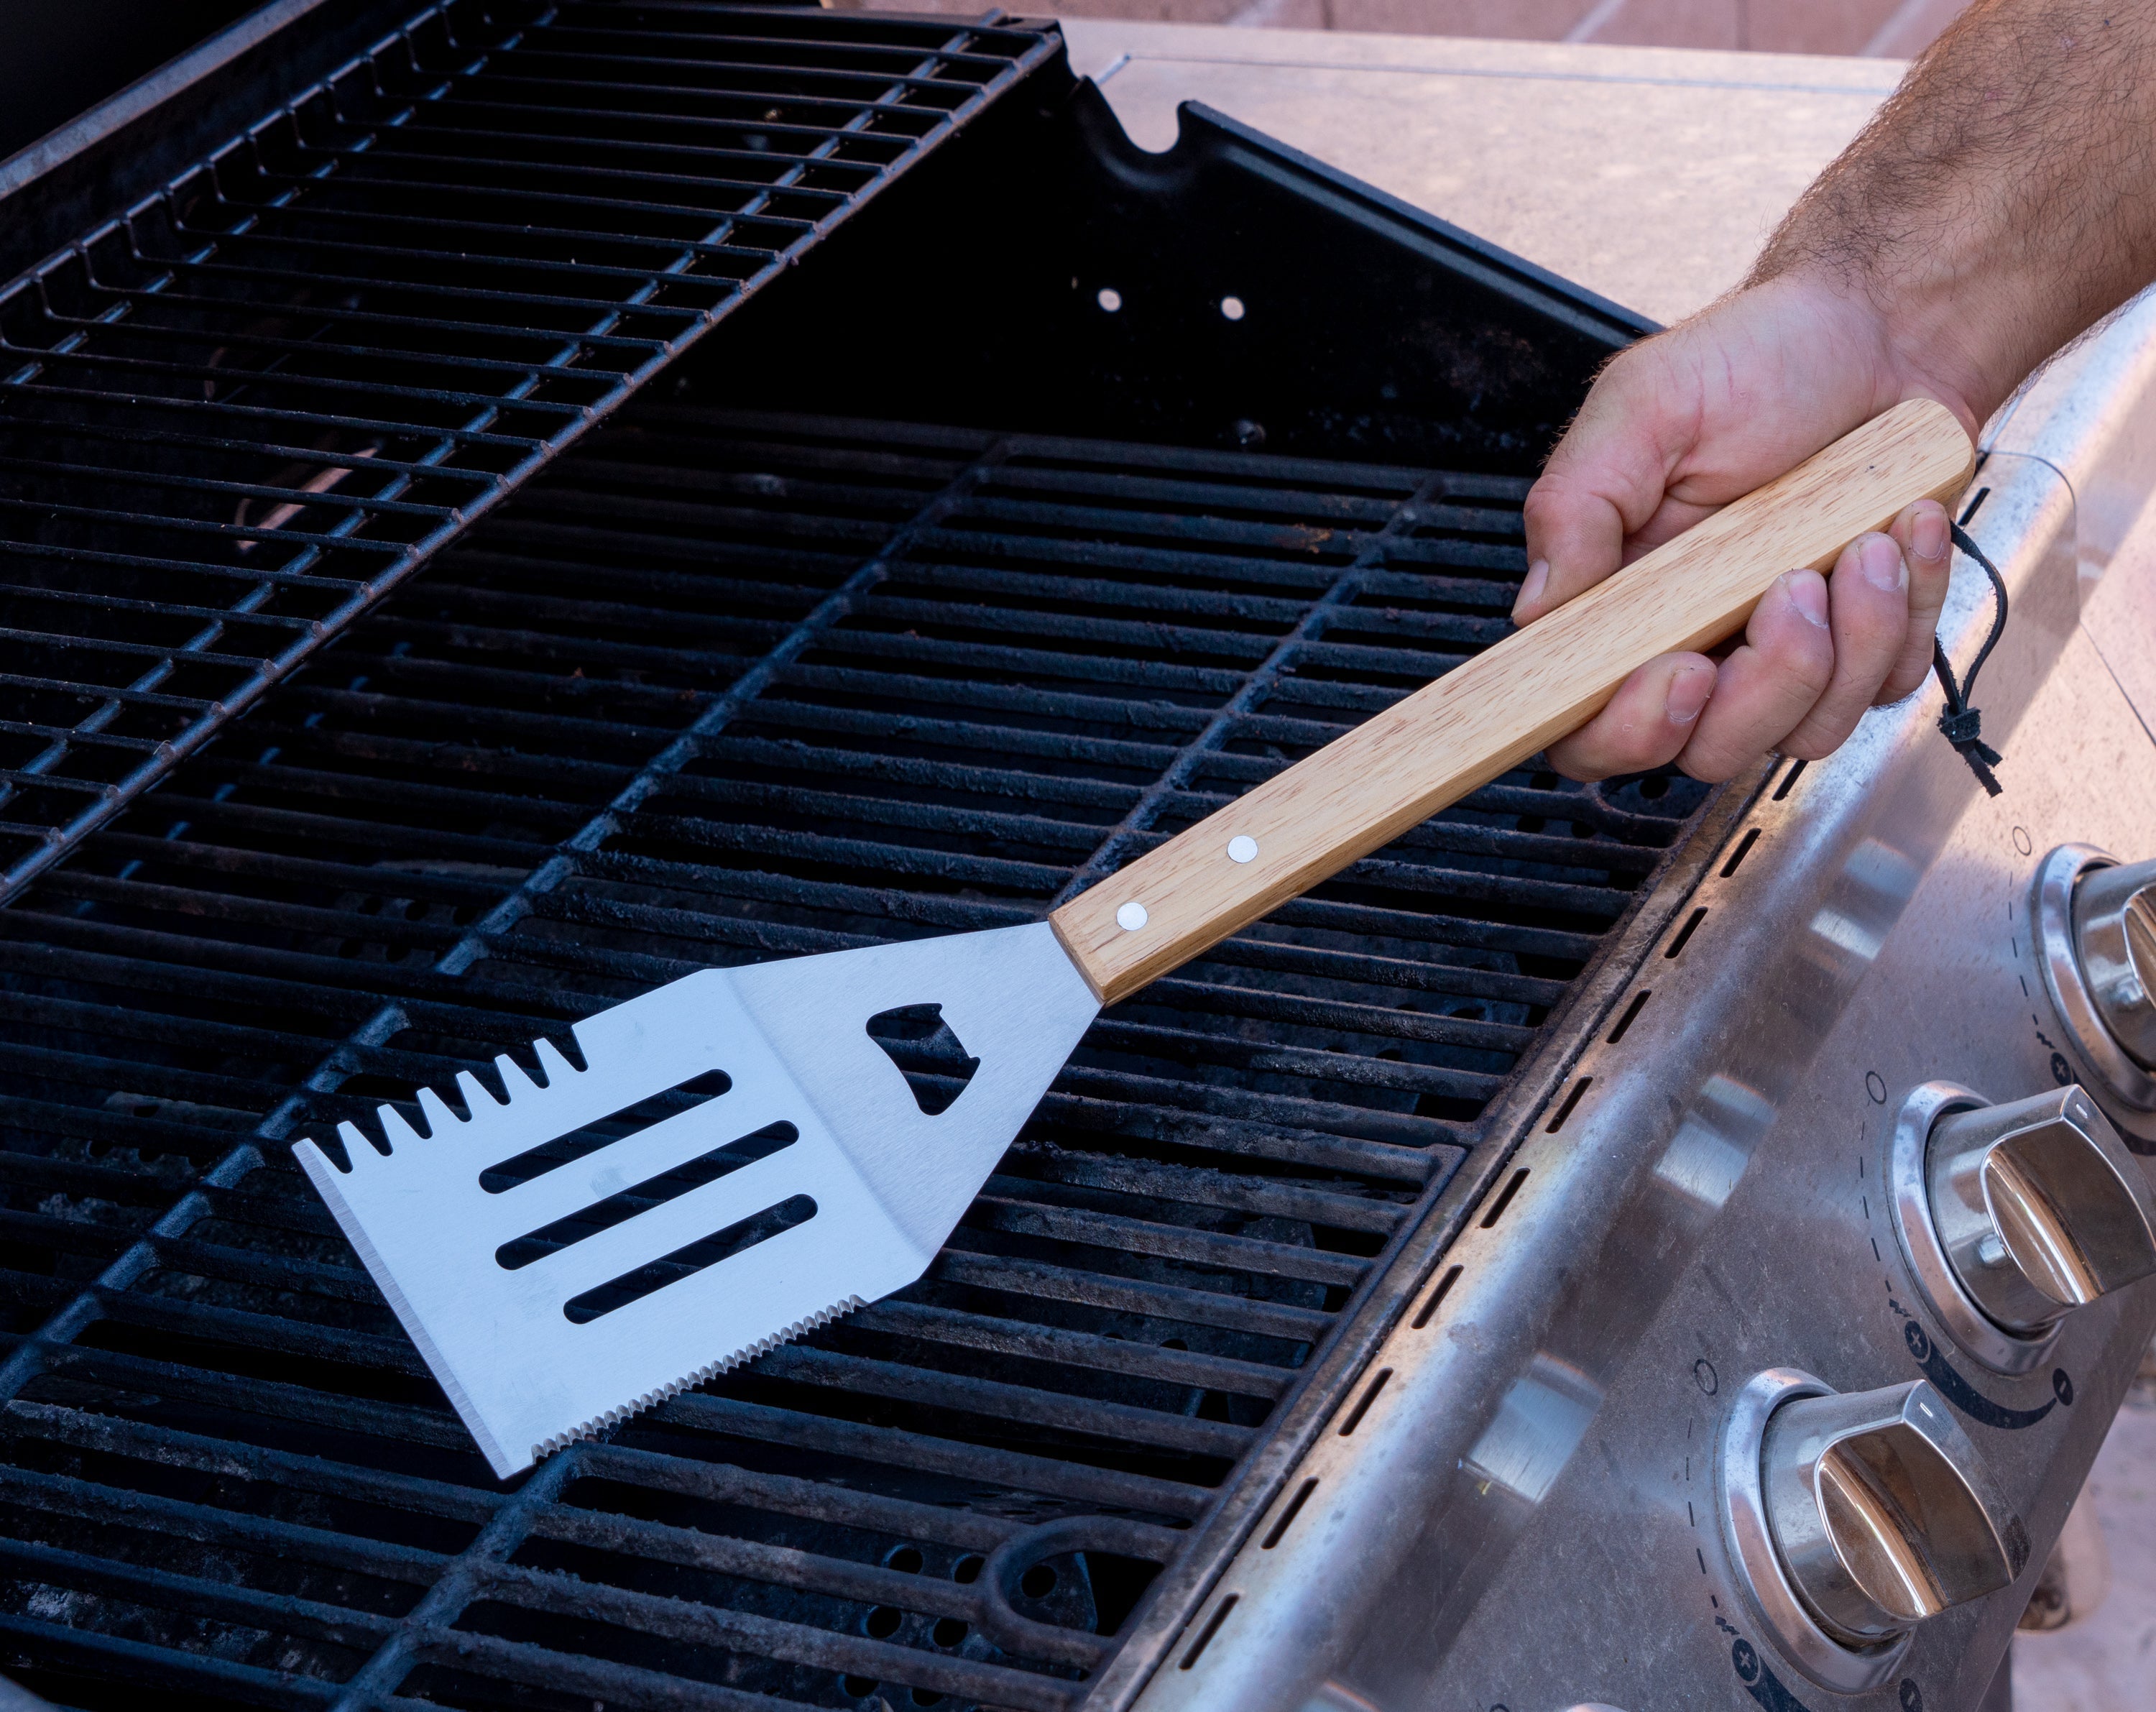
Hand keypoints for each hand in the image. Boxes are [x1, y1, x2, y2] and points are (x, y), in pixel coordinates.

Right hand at [1517, 272, 1974, 781]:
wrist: (1883, 332)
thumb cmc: (1758, 361)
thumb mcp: (1643, 406)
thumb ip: (1576, 504)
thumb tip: (1535, 608)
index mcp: (1616, 605)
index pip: (1585, 726)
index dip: (1627, 730)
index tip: (1679, 672)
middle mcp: (1692, 646)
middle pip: (1704, 753)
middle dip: (1762, 687)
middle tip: (1790, 585)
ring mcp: (1780, 656)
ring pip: (1806, 733)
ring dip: (1851, 637)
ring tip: (1860, 538)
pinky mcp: (1865, 649)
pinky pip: (1887, 687)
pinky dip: (1908, 609)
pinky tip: (1898, 531)